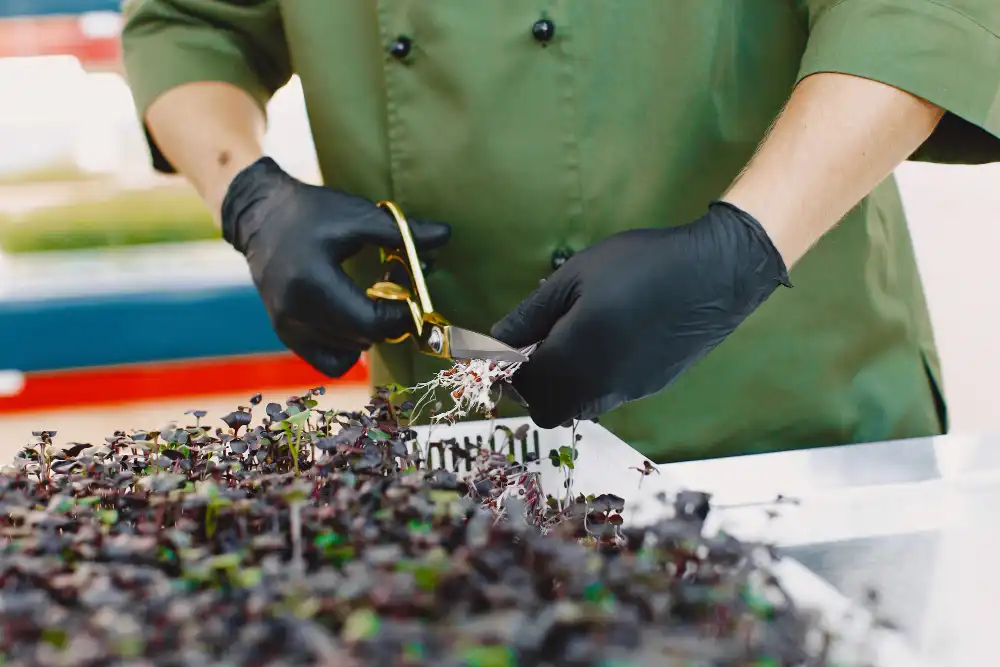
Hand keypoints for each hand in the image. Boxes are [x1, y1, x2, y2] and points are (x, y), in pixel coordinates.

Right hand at [221, 157, 450, 376]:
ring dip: (371, 329)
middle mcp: (294, 313)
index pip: (370, 323)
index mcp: (312, 283)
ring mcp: (287, 327)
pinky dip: (349, 345)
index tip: (410, 290)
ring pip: (350, 351)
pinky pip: (329, 361)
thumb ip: (401, 232)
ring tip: (372, 294)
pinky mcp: (285, 334)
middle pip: (364, 339)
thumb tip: (445, 235)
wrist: (261, 215)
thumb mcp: (357, 214)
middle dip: (390, 318)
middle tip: (394, 286)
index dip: (400, 315)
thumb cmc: (311, 211)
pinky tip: (352, 315)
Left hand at [490, 201, 790, 427]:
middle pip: (547, 411)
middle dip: (532, 389)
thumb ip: (530, 315)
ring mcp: (627, 391)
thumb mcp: (574, 277)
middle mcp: (598, 385)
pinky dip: (591, 383)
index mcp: (574, 356)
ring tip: (569, 344)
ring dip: (563, 389)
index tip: (505, 351)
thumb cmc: (640, 265)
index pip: (523, 387)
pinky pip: (606, 398)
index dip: (506, 372)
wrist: (715, 274)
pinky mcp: (649, 388)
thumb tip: (496, 340)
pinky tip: (604, 343)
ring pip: (578, 409)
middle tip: (535, 351)